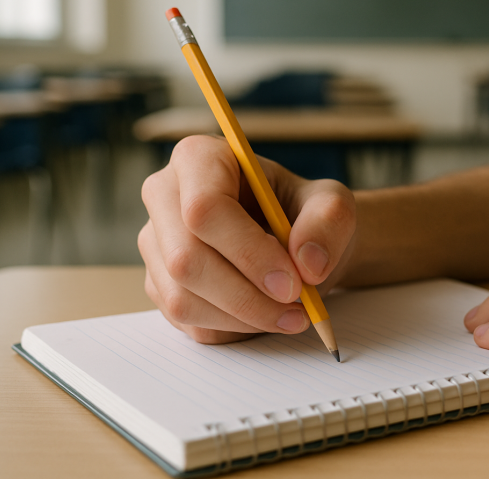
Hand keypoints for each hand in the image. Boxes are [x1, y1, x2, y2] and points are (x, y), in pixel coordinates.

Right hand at [138, 135, 355, 343]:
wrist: (297, 242)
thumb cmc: (306, 213)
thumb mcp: (333, 206)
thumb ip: (328, 223)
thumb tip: (307, 263)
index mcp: (199, 158)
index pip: (204, 208)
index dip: (248, 252)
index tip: (293, 282)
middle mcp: (165, 197)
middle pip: (186, 259)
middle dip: (247, 296)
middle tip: (297, 309)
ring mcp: (156, 244)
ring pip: (182, 298)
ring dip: (243, 318)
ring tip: (290, 314)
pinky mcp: (160, 284)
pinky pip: (187, 322)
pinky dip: (233, 329)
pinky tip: (264, 314)